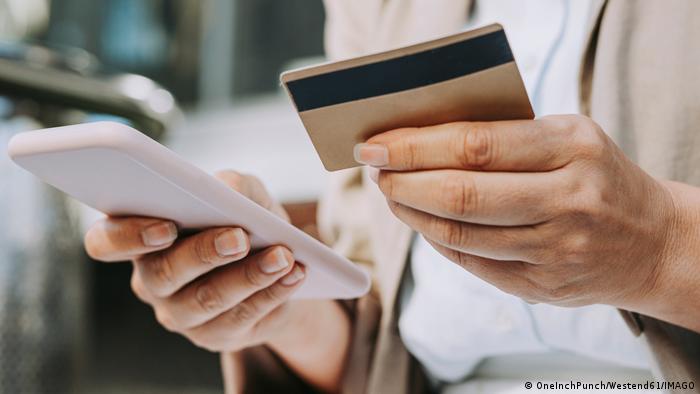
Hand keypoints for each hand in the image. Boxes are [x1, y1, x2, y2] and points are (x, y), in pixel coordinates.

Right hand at [84, 170, 305, 352]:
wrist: (277, 263)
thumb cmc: (245, 220)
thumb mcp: (243, 194)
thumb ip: (232, 184)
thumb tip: (227, 191)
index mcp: (141, 238)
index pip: (106, 242)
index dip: (127, 236)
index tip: (166, 226)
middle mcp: (152, 280)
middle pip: (162, 274)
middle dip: (203, 253)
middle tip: (240, 237)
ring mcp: (180, 314)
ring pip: (206, 300)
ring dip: (248, 276)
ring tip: (282, 256)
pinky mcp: (215, 336)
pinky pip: (241, 319)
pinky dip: (272, 293)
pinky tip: (294, 274)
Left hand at [356, 115, 679, 310]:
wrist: (649, 241)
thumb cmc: (594, 175)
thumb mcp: (565, 137)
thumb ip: (503, 136)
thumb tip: (418, 140)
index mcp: (573, 148)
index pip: (475, 145)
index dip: (415, 147)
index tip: (376, 144)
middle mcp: (569, 200)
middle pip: (461, 194)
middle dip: (403, 182)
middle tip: (375, 171)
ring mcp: (557, 250)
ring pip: (460, 234)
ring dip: (412, 214)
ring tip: (393, 194)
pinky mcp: (543, 286)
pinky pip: (472, 262)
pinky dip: (437, 240)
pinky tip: (423, 222)